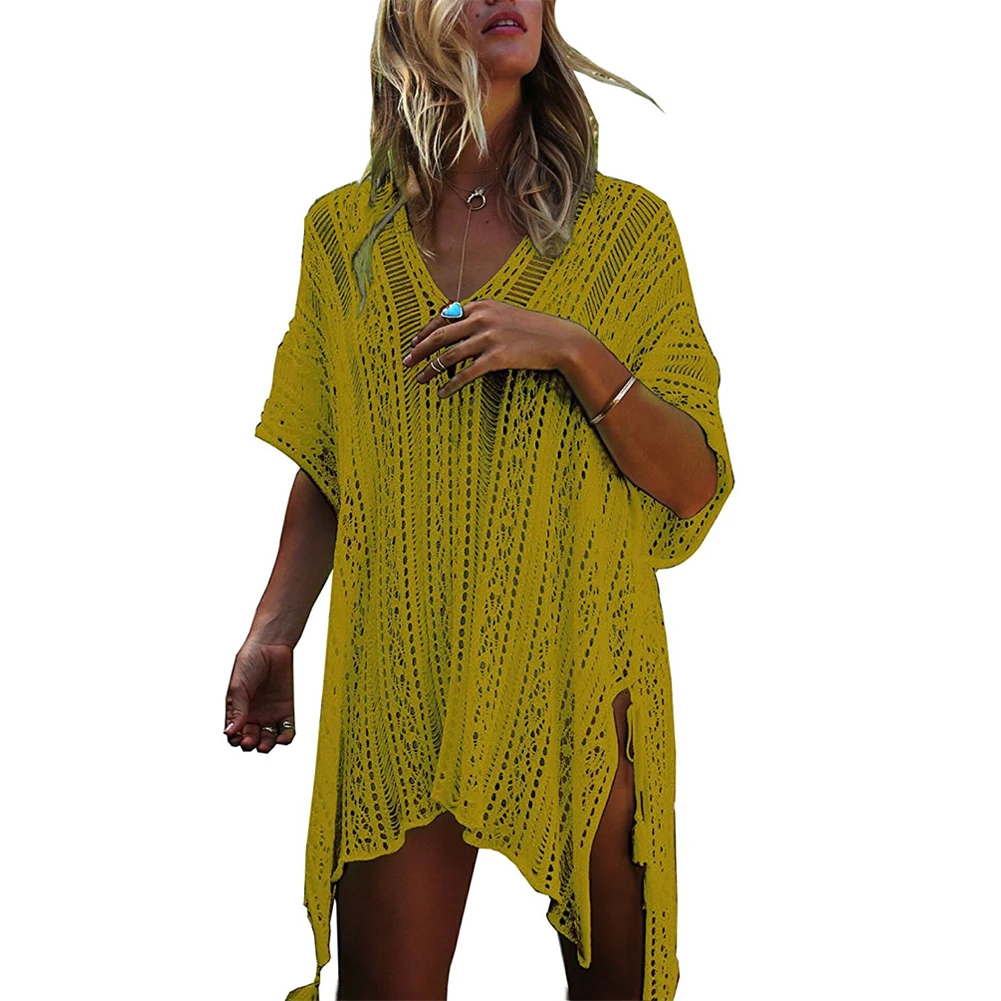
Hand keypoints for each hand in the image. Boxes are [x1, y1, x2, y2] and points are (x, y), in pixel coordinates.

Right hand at [223, 640, 295, 752]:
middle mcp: (253, 714)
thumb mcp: (238, 687)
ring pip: (268, 739)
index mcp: (238, 710)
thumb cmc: (249, 662)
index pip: (234, 734)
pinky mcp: (286, 710)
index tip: (236, 738)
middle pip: (250, 740)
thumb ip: (237, 710)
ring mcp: (270, 713)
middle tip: (249, 740)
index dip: (235, 740)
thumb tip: (229, 733)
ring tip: (264, 745)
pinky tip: (281, 739)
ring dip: (266, 746)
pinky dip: (285, 738)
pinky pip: (287, 730)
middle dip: (249, 744)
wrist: (271, 646)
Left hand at [402, 299, 586, 397]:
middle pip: (439, 336)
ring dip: (430, 370)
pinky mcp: (496, 357)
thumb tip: (461, 330)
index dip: (426, 331)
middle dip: (419, 351)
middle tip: (405, 362)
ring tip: (420, 381)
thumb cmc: (534, 330)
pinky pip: (466, 374)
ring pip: (448, 356)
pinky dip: (450, 385)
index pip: (444, 317)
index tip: (414, 343)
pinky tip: (442, 393)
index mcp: (482, 306)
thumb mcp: (506, 315)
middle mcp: (481, 319)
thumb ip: (483, 318)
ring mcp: (488, 338)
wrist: (560, 339)